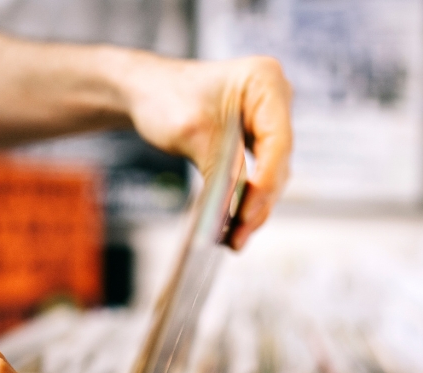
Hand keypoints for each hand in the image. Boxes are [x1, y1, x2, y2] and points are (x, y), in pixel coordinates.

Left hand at [121, 54, 292, 249]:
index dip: (266, 182)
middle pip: (277, 163)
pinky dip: (245, 201)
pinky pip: (258, 176)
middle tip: (238, 237)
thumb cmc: (165, 96)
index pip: (277, 141)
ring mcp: (267, 121)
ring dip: (253, 209)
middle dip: (258, 203)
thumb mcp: (191, 133)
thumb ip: (221, 170)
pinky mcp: (256, 141)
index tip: (247, 213)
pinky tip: (232, 227)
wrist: (145, 92)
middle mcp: (274, 100)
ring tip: (233, 240)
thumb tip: (235, 213)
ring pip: (270, 176)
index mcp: (264, 82)